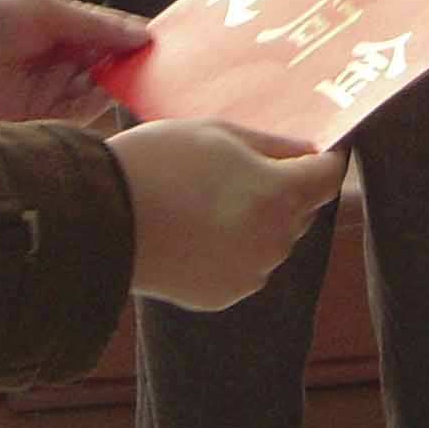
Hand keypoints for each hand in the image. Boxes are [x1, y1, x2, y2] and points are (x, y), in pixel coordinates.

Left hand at [0, 0, 149, 123]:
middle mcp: (63, 61)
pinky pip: (74, 116)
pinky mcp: (38, 115)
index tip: (162, 44)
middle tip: (154, 68)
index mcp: (67, 30)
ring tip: (128, 78)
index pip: (110, 36)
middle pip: (109, 67)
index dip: (134, 39)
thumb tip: (141, 33)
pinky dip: (91, 108)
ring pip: (97, 92)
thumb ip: (94, 25)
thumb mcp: (48, 11)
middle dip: (129, 66)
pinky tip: (104, 96)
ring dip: (113, 86)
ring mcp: (52, 89)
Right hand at [112, 119, 346, 309]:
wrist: (99, 220)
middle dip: (287, 188)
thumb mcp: (217, 133)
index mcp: (278, 195)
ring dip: (258, 219)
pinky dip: (233, 247)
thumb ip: (273, 144)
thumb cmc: (156, 163)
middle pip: (302, 209)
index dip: (327, 159)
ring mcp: (250, 273)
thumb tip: (309, 151)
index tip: (318, 149)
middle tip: (245, 167)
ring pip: (273, 239)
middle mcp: (273, 241)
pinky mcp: (224, 294)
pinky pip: (245, 265)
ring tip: (208, 198)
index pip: (329, 177)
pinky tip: (195, 229)